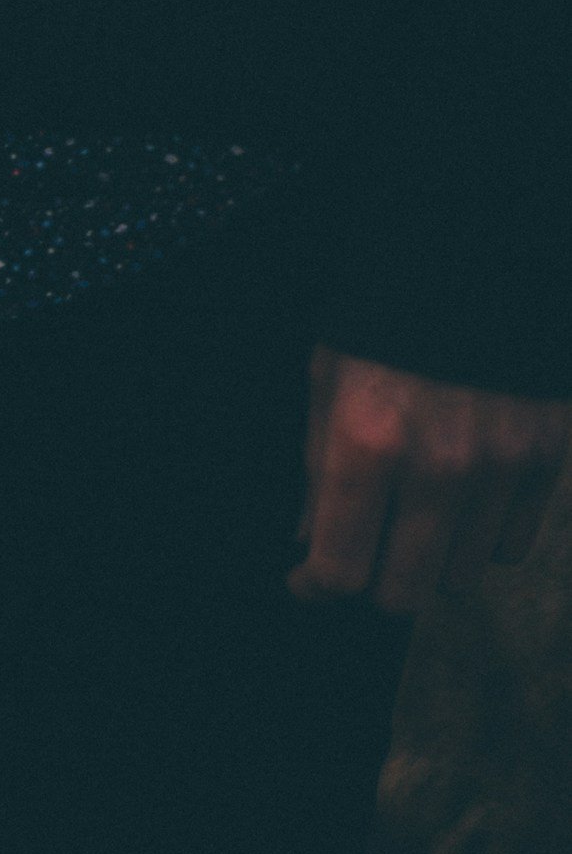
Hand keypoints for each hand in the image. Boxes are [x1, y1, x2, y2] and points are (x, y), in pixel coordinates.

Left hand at [287, 346, 569, 613]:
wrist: (480, 261)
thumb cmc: (387, 321)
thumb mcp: (328, 382)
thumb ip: (318, 471)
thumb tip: (310, 541)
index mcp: (368, 445)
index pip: (340, 568)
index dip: (315, 586)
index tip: (306, 580)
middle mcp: (438, 468)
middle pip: (402, 592)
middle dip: (373, 582)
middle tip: (362, 555)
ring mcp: (501, 467)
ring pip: (460, 576)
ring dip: (431, 561)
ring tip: (414, 523)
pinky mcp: (548, 460)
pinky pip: (512, 546)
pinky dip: (483, 540)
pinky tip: (464, 508)